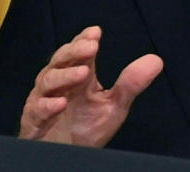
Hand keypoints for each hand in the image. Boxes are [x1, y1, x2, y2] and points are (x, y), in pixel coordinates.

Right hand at [19, 26, 163, 145]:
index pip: (79, 52)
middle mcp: (58, 84)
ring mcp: (43, 100)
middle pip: (61, 60)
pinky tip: (60, 104)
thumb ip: (131, 83)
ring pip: (48, 81)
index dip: (84, 40)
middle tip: (91, 46)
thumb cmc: (86, 128)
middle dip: (75, 51)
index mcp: (78, 76)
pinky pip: (37, 110)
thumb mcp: (114, 105)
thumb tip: (156, 60)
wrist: (67, 156)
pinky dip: (47, 105)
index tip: (96, 32)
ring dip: (64, 76)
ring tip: (83, 73)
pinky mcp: (33, 120)